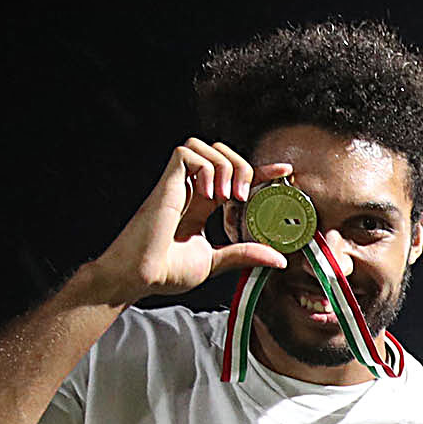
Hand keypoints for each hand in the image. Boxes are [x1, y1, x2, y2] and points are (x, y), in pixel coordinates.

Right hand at [84, 141, 294, 305]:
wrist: (138, 277)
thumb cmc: (165, 270)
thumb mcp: (215, 262)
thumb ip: (244, 255)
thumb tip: (279, 259)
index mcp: (202, 204)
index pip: (234, 176)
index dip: (260, 170)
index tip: (284, 171)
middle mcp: (190, 190)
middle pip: (220, 151)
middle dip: (241, 165)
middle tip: (243, 197)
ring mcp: (177, 186)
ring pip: (203, 146)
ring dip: (224, 165)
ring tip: (227, 197)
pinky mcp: (165, 185)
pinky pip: (186, 154)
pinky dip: (205, 168)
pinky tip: (208, 194)